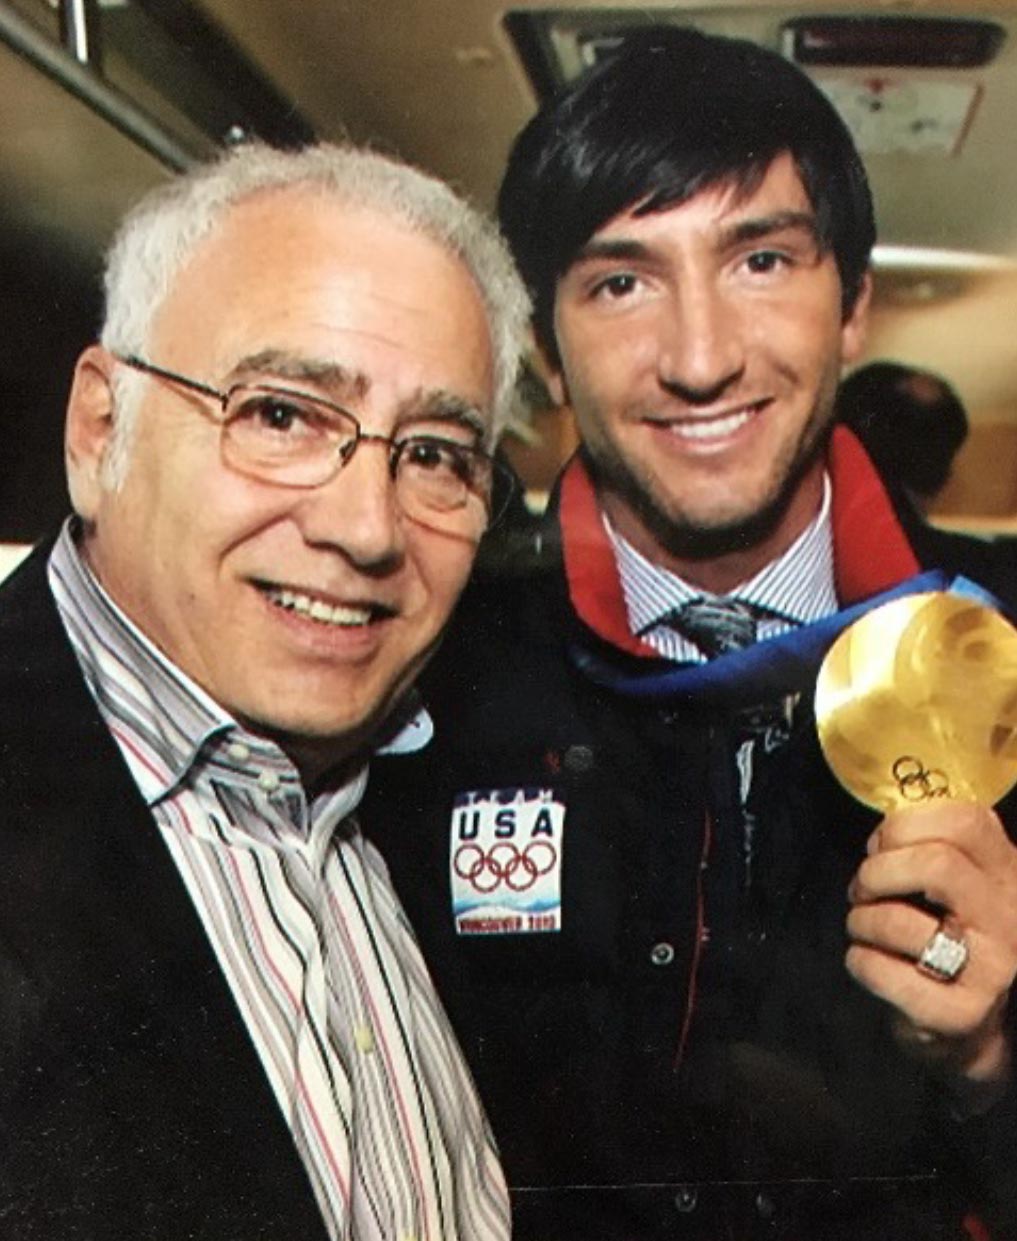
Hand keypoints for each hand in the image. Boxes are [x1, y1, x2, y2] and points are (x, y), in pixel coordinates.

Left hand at [846, 801, 1016, 1085]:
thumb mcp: (957, 883)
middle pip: (936, 864)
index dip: (905, 825)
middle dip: (877, 872)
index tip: (880, 846)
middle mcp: (1011, 917)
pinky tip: (866, 962)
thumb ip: (932, 847)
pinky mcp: (959, 1013)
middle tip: (862, 890)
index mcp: (1008, 873)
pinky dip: (860, 962)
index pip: (967, 821)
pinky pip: (884, 972)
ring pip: (900, 920)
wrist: (965, 1025)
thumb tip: (882, 835)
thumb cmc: (945, 934)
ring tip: (863, 929)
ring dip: (861, 921)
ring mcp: (992, 969)